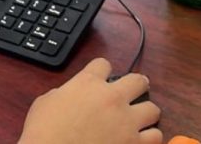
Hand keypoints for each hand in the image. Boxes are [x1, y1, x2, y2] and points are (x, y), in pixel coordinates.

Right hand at [19, 58, 161, 143]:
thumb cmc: (43, 130)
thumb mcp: (46, 102)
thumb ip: (64, 94)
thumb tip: (70, 98)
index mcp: (88, 83)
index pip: (103, 64)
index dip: (101, 70)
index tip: (101, 77)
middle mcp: (112, 97)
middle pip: (138, 80)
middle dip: (136, 85)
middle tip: (133, 92)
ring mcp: (127, 120)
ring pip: (153, 108)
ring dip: (145, 113)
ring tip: (139, 119)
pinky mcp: (135, 143)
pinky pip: (156, 136)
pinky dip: (150, 137)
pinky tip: (141, 139)